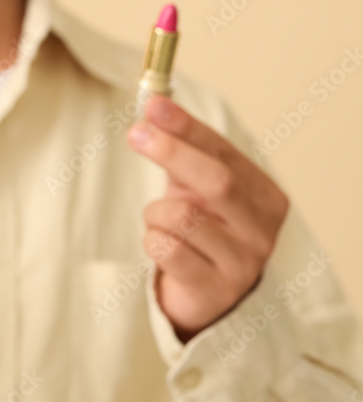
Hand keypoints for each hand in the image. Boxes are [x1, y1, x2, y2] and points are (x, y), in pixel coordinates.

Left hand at [127, 95, 289, 341]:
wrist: (207, 297)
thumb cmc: (202, 232)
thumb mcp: (197, 189)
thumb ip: (181, 151)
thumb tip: (153, 108)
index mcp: (265, 196)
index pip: (225, 152)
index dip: (187, 127)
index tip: (154, 105)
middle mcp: (262, 229)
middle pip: (217, 180)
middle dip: (172, 152)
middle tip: (136, 134)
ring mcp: (242, 262)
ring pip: (182, 217)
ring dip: (156, 213)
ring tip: (160, 222)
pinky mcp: (214, 289)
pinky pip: (167, 249)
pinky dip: (152, 240)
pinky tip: (161, 246)